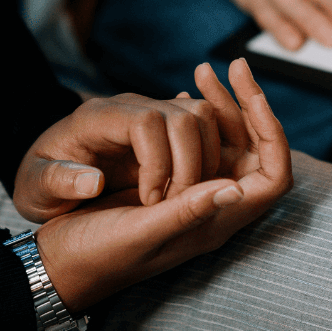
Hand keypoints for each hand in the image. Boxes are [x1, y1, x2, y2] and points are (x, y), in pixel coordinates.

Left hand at [14, 88, 223, 221]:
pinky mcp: (166, 126)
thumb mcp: (35, 189)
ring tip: (183, 199)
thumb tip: (92, 181)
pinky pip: (204, 126)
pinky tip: (192, 189)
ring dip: (205, 161)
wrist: (49, 175)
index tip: (149, 201)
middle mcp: (129, 107)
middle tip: (173, 206)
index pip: (146, 122)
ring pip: (201, 117)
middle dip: (190, 165)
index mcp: (96, 118)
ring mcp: (151, 112)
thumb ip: (58, 182)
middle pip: (184, 115)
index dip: (158, 162)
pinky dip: (210, 156)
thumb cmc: (40, 184)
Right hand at [31, 59, 291, 311]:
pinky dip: (196, 116)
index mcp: (214, 223)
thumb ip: (186, 213)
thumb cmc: (95, 254)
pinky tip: (185, 91)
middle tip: (233, 67)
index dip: (272, 133)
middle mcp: (211, 207)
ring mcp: (193, 194)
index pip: (273, 176)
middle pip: (255, 152)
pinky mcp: (172, 183)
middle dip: (248, 108)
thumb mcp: (140, 233)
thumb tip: (236, 188)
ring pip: (227, 143)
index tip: (253, 94)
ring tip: (202, 71)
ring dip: (221, 107)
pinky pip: (199, 144)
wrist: (58, 263)